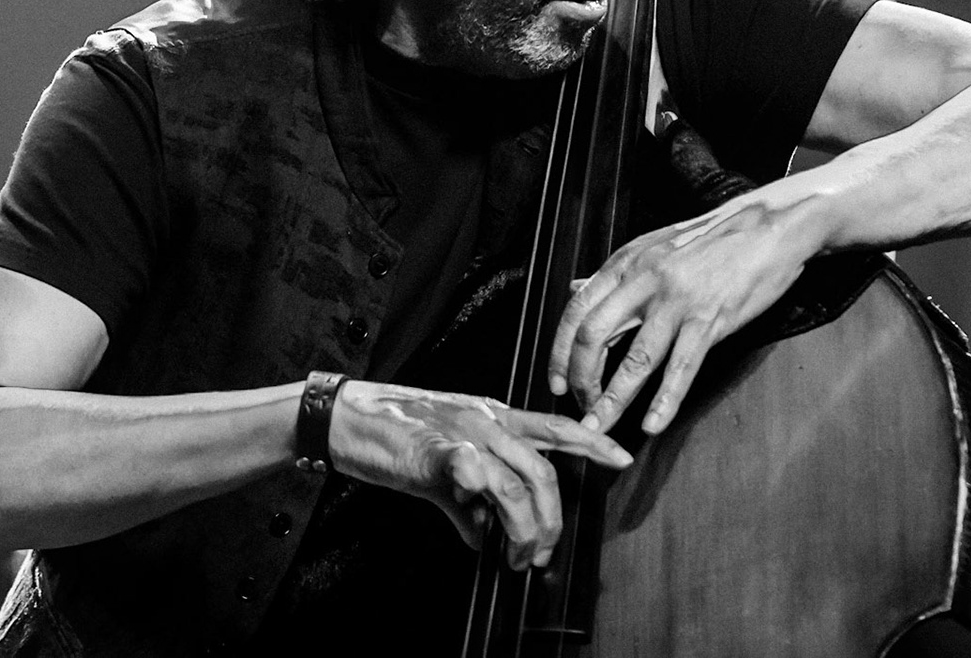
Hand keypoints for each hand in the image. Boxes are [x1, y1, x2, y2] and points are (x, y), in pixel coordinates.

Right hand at [325, 380, 631, 569]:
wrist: (349, 419)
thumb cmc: (394, 437)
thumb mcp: (443, 465)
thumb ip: (470, 498)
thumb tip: (486, 535)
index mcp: (494, 415)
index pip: (555, 426)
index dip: (592, 441)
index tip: (621, 458)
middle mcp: (488, 419)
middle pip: (545, 470)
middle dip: (552, 519)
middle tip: (540, 551)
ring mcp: (467, 433)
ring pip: (519, 484)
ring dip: (524, 529)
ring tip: (515, 555)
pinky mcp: (442, 452)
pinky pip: (480, 486)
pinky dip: (482, 520)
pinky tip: (475, 534)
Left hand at [546, 189, 818, 435]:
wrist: (769, 226)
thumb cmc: (712, 240)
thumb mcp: (654, 247)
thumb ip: (615, 274)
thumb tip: (575, 289)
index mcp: (627, 263)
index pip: (577, 311)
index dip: (559, 351)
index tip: (555, 381)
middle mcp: (645, 280)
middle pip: (594, 336)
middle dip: (580, 379)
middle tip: (579, 409)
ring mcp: (678, 300)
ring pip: (634, 359)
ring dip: (612, 400)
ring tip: (599, 429)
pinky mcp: (710, 318)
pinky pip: (681, 366)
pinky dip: (665, 401)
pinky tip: (652, 425)